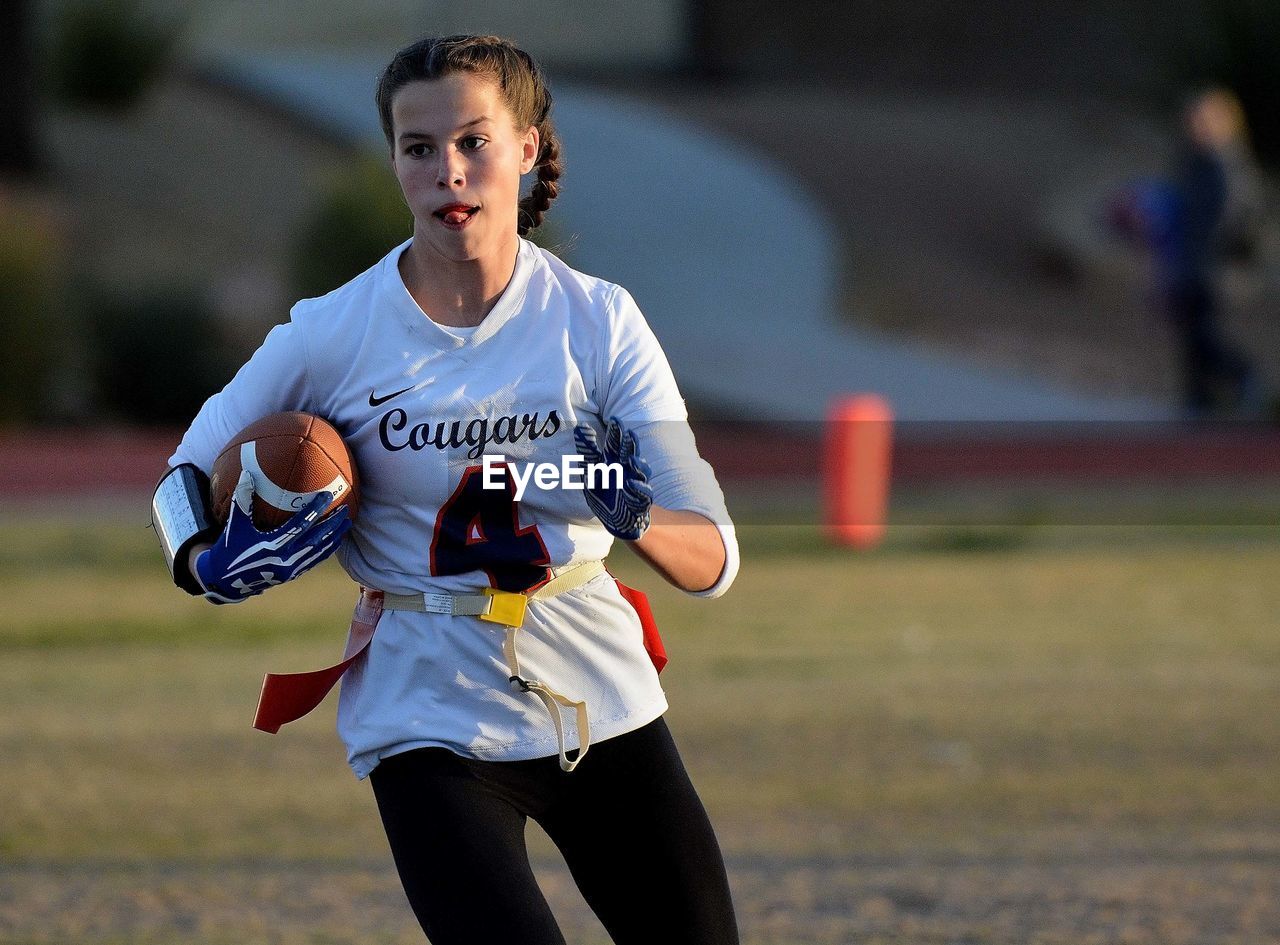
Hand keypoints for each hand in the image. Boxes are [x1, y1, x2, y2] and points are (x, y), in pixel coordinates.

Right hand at [194, 469, 351, 604]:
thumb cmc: (229, 548)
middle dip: (333, 524)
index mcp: (272, 545)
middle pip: (317, 539)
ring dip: (334, 536)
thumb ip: (243, 501)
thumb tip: (248, 473)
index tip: (327, 495)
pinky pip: (314, 560)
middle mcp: (285, 559)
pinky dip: (326, 549)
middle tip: (347, 508)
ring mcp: (291, 569)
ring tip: (347, 522)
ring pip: (319, 551)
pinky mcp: (292, 575)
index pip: (300, 525)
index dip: (315, 509)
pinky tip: (334, 539)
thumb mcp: (234, 526)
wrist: (225, 581)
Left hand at [573, 417, 652, 540]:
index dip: (616, 432)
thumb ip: (587, 450)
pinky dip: (638, 489)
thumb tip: (580, 426)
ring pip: (642, 471)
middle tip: (628, 433)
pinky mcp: (640, 501)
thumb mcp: (590, 470)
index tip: (614, 419)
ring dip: (638, 465)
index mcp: (615, 460)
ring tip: (631, 460)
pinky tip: (631, 484)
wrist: (614, 518)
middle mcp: (628, 469)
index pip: (616, 443)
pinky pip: (643, 494)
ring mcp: (636, 484)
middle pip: (631, 453)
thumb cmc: (604, 490)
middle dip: (630, 444)